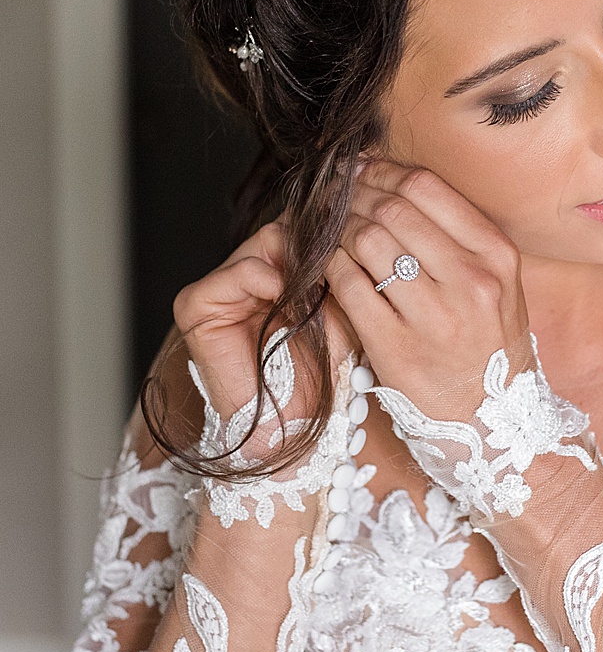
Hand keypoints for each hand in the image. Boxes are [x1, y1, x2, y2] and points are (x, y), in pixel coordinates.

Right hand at [173, 221, 353, 435]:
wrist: (293, 420)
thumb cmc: (321, 371)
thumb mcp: (341, 310)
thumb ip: (339, 270)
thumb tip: (346, 231)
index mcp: (279, 273)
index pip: (304, 232)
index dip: (332, 236)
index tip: (356, 247)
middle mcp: (250, 274)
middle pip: (288, 232)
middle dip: (318, 249)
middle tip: (338, 268)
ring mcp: (222, 287)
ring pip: (268, 242)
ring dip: (299, 265)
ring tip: (317, 293)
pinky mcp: (197, 304)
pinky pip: (240, 271)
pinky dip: (268, 279)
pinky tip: (286, 298)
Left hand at [323, 160, 532, 420]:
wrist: (492, 422)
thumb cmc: (489, 346)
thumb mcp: (497, 285)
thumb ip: (459, 237)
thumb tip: (395, 183)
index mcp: (496, 255)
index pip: (426, 188)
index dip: (381, 170)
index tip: (358, 170)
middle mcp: (470, 281)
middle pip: (392, 209)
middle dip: (351, 195)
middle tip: (331, 196)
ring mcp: (433, 315)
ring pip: (365, 242)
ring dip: (336, 229)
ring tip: (326, 230)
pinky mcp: (396, 346)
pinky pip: (347, 286)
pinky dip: (328, 267)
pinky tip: (326, 266)